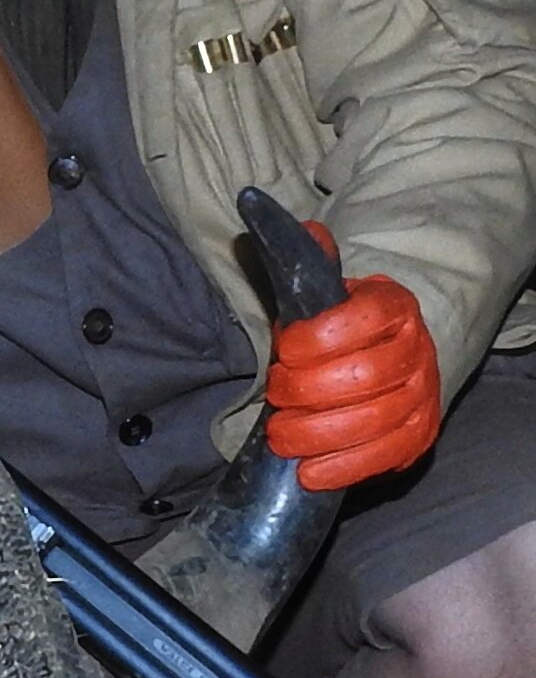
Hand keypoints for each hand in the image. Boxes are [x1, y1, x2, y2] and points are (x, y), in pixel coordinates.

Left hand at [264, 222, 441, 490]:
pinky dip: (343, 469)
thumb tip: (255, 205)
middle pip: (363, 378)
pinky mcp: (417, 437)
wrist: (371, 364)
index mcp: (393, 305)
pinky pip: (386, 459)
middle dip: (306, 391)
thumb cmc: (332, 330)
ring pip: (373, 422)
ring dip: (316, 434)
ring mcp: (422, 395)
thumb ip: (296, 261)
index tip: (284, 350)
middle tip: (275, 394)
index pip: (364, 319)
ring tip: (281, 435)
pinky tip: (309, 472)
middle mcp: (417, 349)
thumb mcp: (317, 292)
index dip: (318, 340)